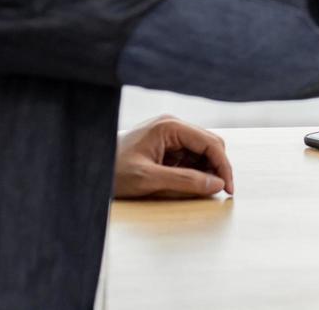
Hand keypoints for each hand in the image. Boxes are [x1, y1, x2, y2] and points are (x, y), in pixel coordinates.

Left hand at [113, 115, 233, 198]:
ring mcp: (169, 134)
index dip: (223, 166)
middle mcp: (173, 125)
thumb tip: (216, 184)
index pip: (210, 143)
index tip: (228, 189)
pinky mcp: (166, 145)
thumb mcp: (148, 179)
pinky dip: (195, 170)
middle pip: (210, 144)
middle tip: (219, 191)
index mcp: (170, 126)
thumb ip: (185, 181)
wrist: (90, 168)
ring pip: (202, 151)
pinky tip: (191, 183)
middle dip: (217, 167)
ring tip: (203, 189)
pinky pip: (190, 156)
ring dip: (207, 169)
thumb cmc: (113, 172)